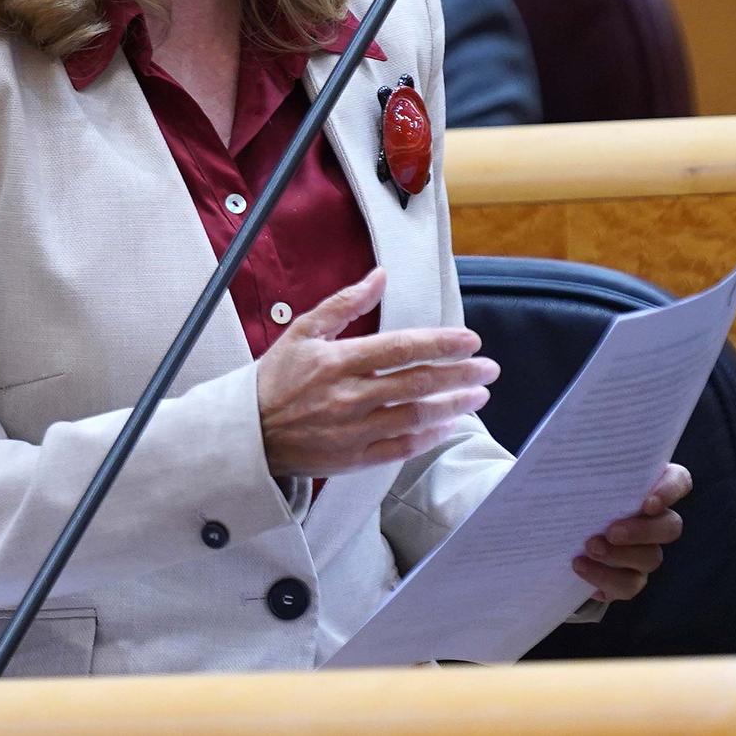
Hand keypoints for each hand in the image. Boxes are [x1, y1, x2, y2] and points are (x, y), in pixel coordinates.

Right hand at [257, 268, 498, 478]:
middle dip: (459, 374)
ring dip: (453, 405)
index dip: (441, 343)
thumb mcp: (302, 331)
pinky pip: (400, 449)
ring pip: (415, 417)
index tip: (470, 340)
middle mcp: (349, 396)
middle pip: (416, 382)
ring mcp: (352, 431)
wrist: (247, 433)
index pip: (401, 348)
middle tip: (488, 367)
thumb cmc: (274, 379)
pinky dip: (428, 437)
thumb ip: (344, 303)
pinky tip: (447, 426)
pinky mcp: (353, 458)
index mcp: (338, 361)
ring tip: (479, 395)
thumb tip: (380, 276)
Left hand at [573, 463, 690, 602]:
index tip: (648, 501)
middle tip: (612, 531)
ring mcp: (644, 552)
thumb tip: (560, 449)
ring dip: (620, 555)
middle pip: (671, 526)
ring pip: (651, 558)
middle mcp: (654, 521)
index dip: (671, 490)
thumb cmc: (570, 495)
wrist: (555, 534)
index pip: (678, 481)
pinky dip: (604, 578)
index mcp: (647, 486)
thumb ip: (579, 465)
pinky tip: (580, 567)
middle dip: (643, 530)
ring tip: (589, 547)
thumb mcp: (572, 476)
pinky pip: (628, 585)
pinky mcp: (628, 579)